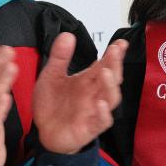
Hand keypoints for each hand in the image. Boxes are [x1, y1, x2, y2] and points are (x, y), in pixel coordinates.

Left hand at [33, 33, 126, 154]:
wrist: (45, 132)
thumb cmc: (52, 103)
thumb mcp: (51, 76)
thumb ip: (60, 57)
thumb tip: (68, 34)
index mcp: (87, 80)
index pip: (104, 64)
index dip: (114, 54)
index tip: (120, 42)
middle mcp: (94, 94)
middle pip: (111, 79)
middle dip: (115, 65)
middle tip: (115, 52)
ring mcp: (94, 111)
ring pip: (110, 98)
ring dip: (110, 86)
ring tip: (106, 73)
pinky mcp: (90, 127)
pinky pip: (101, 121)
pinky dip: (103, 113)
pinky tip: (100, 104)